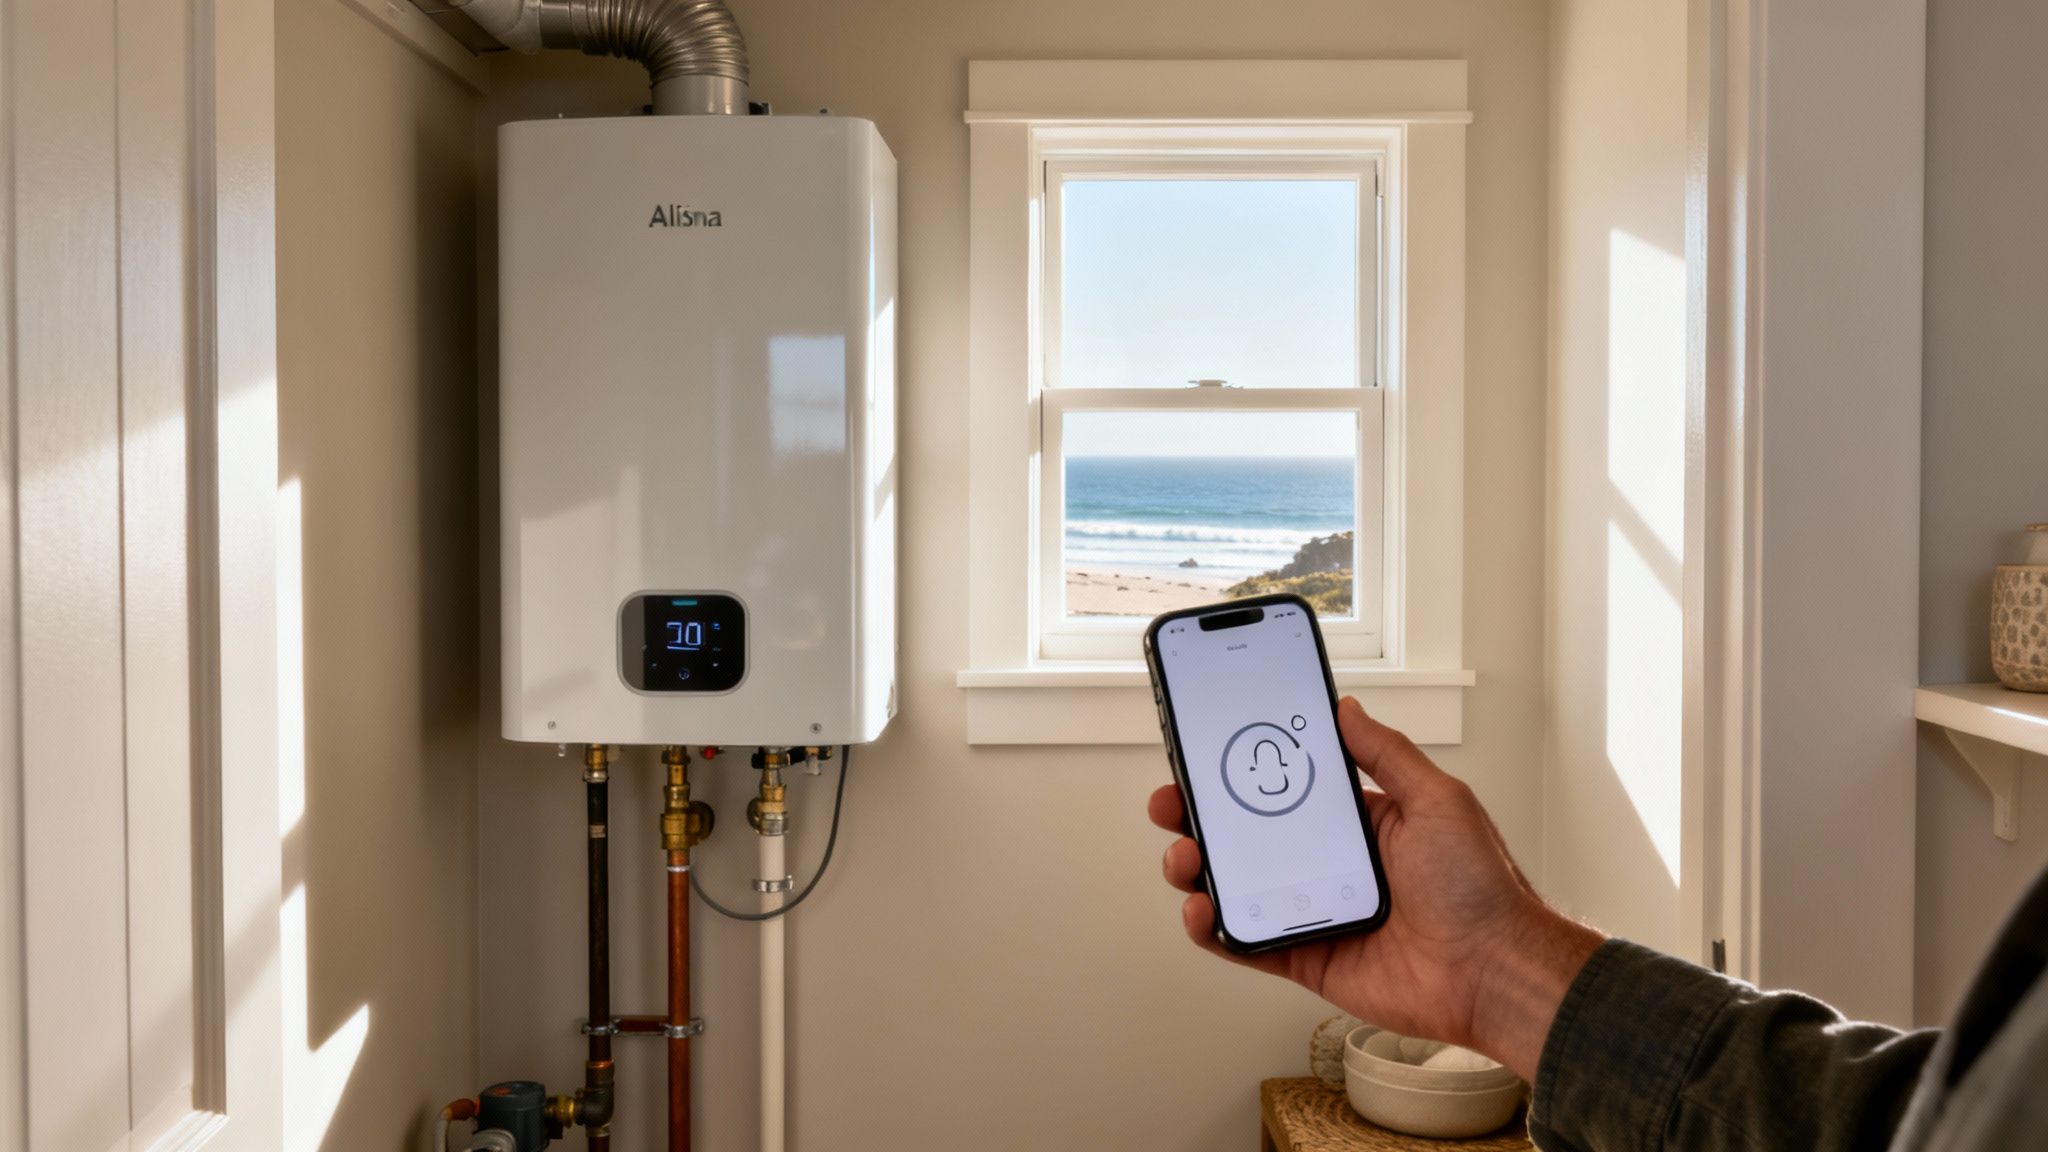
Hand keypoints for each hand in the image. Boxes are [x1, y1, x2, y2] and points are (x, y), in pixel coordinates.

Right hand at [1148, 697, 1603, 1081]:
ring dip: (1200, 869)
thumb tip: (1346, 709)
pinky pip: (1249, 942)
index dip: (1245, 775)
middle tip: (1173, 804)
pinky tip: (1200, 909)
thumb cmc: (1482, 889)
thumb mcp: (1439, 800)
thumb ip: (1386, 754)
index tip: (1207, 755)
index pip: (1288, 791)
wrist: (1494, 971)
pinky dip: (1215, 928)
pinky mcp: (1309, 959)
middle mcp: (1334, 865)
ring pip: (1240, 887)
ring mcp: (1317, 912)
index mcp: (1362, 823)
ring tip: (1186, 857)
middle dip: (1203, 818)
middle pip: (1250, 837)